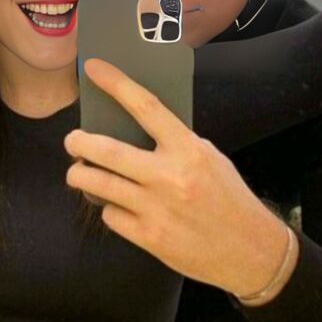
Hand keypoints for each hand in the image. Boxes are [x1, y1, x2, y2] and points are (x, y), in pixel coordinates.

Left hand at [64, 58, 294, 300]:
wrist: (249, 251)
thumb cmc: (228, 199)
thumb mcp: (209, 159)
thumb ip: (175, 143)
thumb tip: (134, 128)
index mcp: (188, 149)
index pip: (146, 106)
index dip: (116, 84)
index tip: (93, 70)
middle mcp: (169, 176)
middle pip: (107, 150)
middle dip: (79, 143)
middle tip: (72, 141)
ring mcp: (156, 208)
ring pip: (98, 185)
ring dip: (80, 176)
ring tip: (78, 173)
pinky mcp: (149, 237)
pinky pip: (111, 216)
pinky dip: (109, 208)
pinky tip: (117, 207)